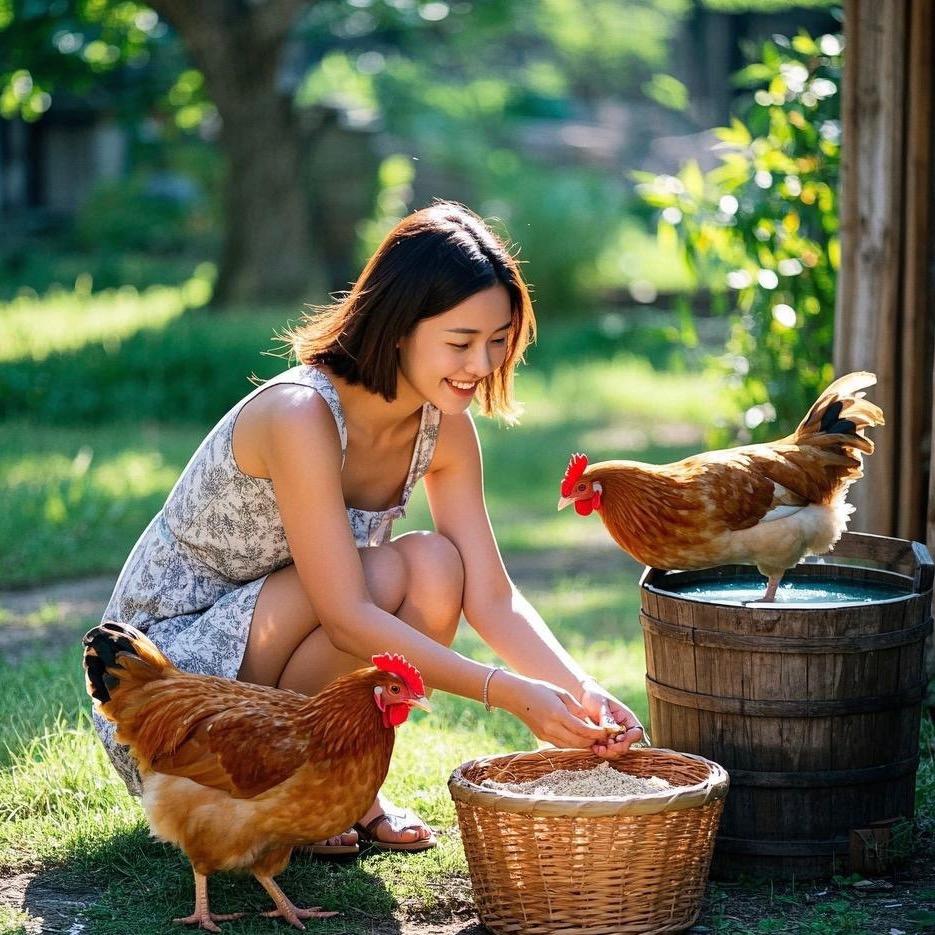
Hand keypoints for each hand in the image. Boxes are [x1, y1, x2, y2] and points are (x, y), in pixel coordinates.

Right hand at [491, 672, 610, 749]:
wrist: (516, 695)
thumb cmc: (539, 689)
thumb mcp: (560, 693)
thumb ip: (575, 707)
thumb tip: (588, 719)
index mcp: (557, 714)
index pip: (582, 729)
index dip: (596, 733)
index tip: (606, 732)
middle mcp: (551, 727)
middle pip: (578, 742)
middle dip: (592, 741)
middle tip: (602, 737)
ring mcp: (546, 734)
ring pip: (570, 746)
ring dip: (583, 745)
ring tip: (593, 739)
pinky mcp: (542, 737)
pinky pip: (561, 745)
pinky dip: (572, 744)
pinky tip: (578, 738)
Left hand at [578, 679, 645, 759]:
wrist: (580, 698)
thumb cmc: (594, 697)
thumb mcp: (601, 705)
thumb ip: (607, 718)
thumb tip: (612, 731)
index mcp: (626, 718)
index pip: (637, 732)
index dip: (630, 738)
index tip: (618, 738)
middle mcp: (622, 730)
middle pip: (627, 745)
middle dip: (618, 748)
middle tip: (607, 745)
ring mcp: (612, 737)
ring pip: (616, 751)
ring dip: (609, 752)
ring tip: (598, 748)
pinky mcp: (602, 742)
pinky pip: (605, 751)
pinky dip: (600, 752)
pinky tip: (594, 748)